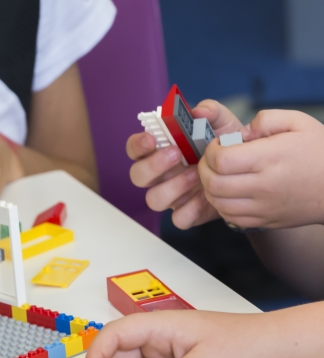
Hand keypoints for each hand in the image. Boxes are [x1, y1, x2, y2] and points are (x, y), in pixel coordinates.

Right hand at [127, 100, 241, 229]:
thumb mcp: (222, 124)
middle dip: (153, 166)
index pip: (135, 149)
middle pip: (137, 176)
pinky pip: (178, 219)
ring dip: (173, 187)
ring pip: (153, 200)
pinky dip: (191, 209)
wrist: (250, 171)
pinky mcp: (186, 213)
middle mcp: (160, 175)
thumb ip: (211, 112)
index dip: (137, 145)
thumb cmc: (226, 146)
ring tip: (196, 175)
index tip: (151, 138)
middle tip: (176, 154)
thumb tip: (198, 111)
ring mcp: (171, 196)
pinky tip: (206, 196)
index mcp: (160, 151)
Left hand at [199, 110, 323, 228]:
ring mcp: (263, 207)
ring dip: (209, 187)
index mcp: (271, 158)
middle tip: (212, 160)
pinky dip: (221, 204)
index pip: (222, 160)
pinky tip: (229, 192)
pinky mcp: (263, 221)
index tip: (218, 145)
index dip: (212, 151)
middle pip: (213, 183)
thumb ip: (266, 119)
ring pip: (217, 203)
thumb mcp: (299, 123)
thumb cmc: (320, 153)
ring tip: (218, 175)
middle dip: (204, 169)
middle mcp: (264, 186)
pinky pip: (229, 217)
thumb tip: (241, 132)